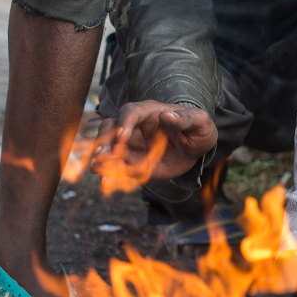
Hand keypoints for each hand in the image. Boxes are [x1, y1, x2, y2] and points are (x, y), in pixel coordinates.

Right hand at [92, 100, 216, 180]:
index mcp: (149, 112)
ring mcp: (131, 146)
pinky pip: (118, 169)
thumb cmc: (198, 129)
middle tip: (103, 155)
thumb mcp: (199, 121)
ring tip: (97, 169)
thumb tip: (167, 116)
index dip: (124, 123)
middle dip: (104, 140)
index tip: (122, 136)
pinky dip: (110, 176)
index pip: (130, 112)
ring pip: (108, 149)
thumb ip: (185, 118)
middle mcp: (134, 127)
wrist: (196, 148)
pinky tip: (105, 184)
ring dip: (101, 159)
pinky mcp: (132, 163)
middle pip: (110, 128)